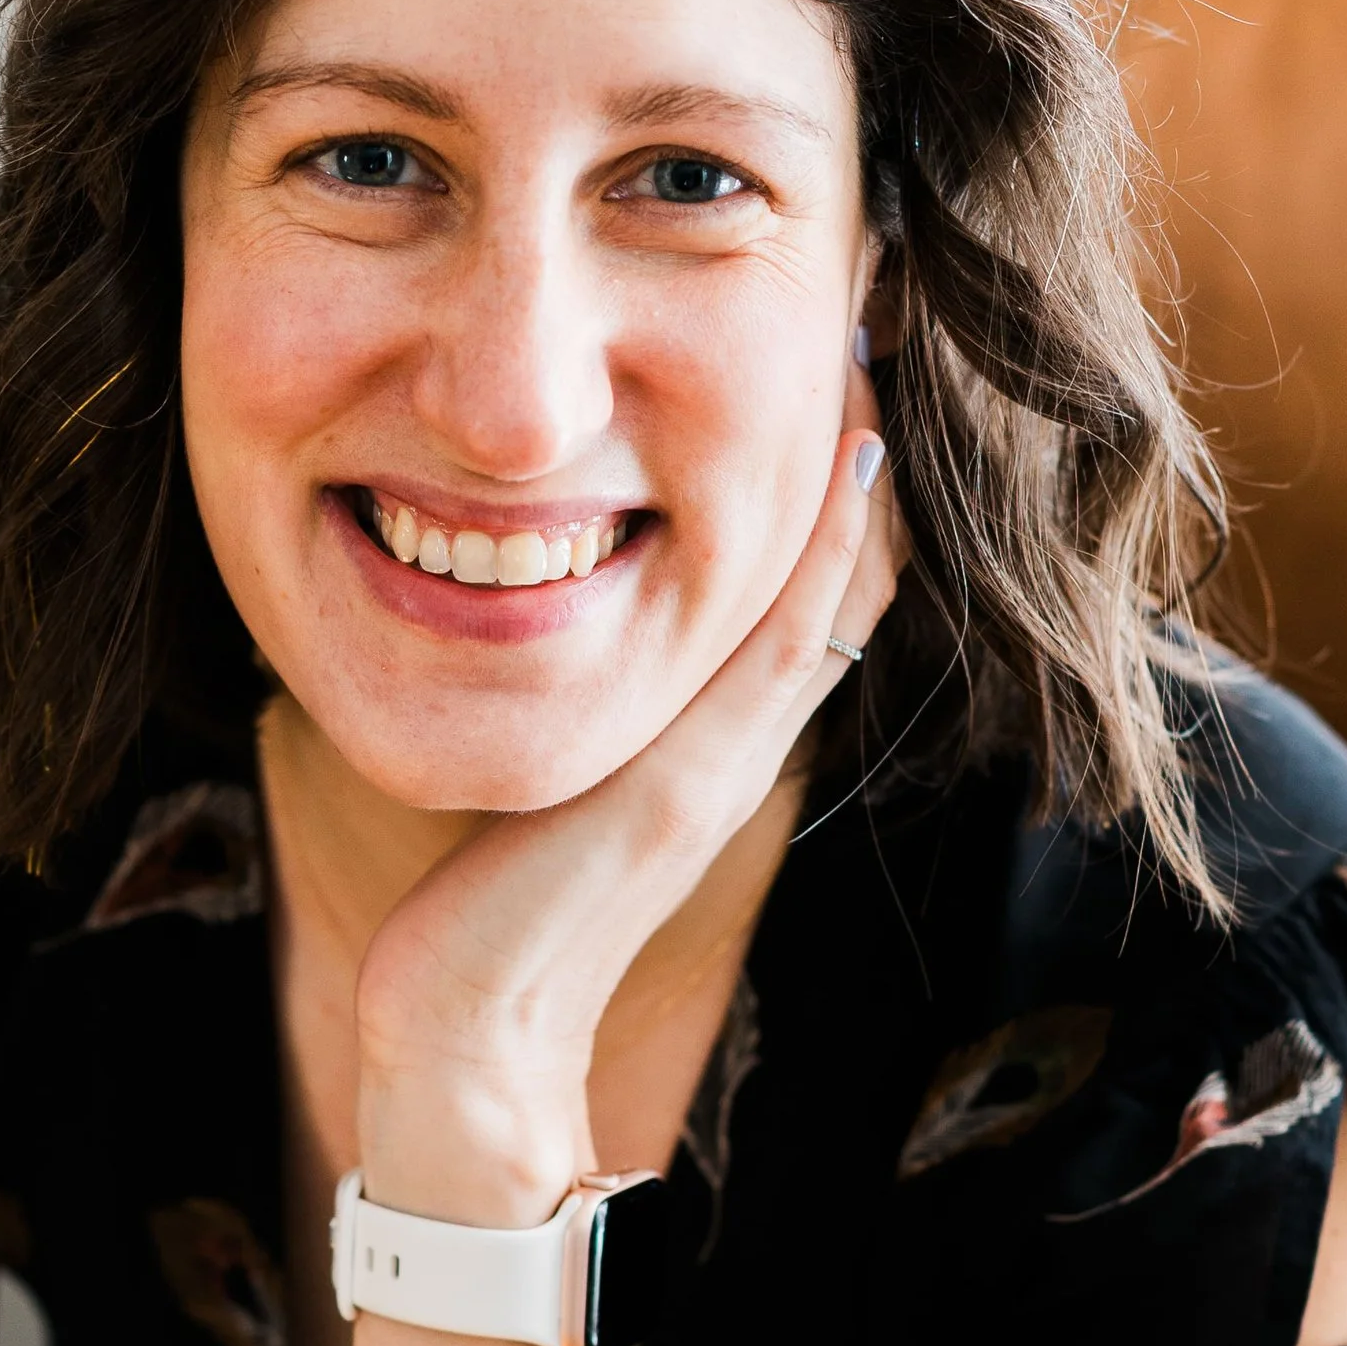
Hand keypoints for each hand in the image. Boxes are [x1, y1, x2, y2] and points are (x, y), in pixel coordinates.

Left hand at [353, 389, 900, 1219]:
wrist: (467, 1038)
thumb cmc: (481, 917)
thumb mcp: (545, 774)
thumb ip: (576, 706)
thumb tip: (544, 615)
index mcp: (703, 732)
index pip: (794, 579)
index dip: (828, 474)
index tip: (832, 353)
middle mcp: (733, 737)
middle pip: (836, 566)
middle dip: (856, 439)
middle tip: (878, 307)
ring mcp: (722, 757)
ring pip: (831, 586)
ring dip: (863, 462)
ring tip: (879, 339)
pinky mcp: (689, 782)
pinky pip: (785, 643)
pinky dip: (831, 547)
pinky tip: (856, 452)